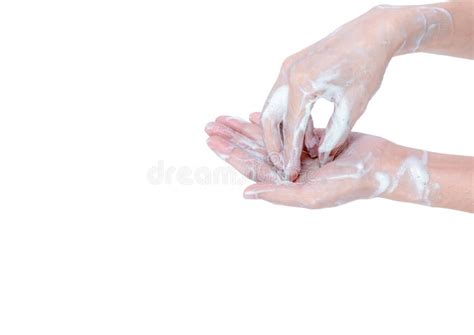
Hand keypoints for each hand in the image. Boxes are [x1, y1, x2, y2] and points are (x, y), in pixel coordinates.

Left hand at [205, 113, 441, 209]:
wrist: (382, 166)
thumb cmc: (350, 185)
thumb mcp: (312, 195)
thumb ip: (279, 194)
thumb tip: (245, 193)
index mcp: (286, 184)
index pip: (252, 167)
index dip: (231, 154)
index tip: (212, 141)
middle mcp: (290, 170)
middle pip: (254, 152)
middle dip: (232, 138)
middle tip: (210, 125)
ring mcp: (300, 155)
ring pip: (267, 139)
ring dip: (246, 128)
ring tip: (226, 117)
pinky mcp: (312, 140)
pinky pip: (286, 130)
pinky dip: (272, 122)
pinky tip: (255, 114)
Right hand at [260, 5, 453, 180]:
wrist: (372, 32)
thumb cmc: (367, 66)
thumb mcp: (353, 106)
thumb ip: (335, 135)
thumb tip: (321, 158)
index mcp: (302, 84)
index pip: (290, 128)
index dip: (289, 154)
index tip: (290, 174)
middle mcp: (288, 74)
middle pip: (269, 118)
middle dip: (274, 144)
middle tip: (283, 165)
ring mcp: (288, 68)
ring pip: (273, 107)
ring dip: (281, 130)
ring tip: (296, 152)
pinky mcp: (293, 66)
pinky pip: (283, 97)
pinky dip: (290, 116)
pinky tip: (306, 132)